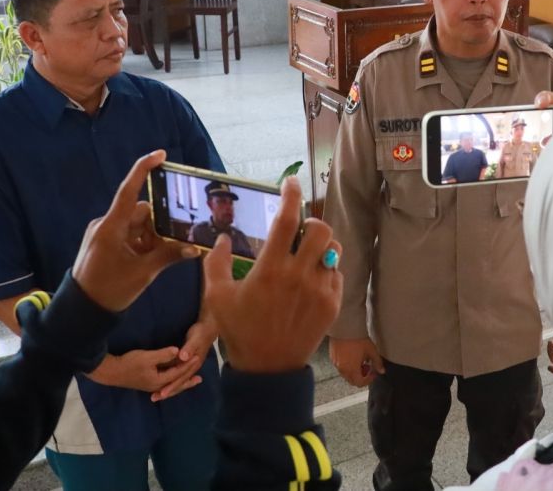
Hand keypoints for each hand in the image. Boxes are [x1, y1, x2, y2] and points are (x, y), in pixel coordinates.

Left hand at [71, 150, 199, 311]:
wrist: (81, 312)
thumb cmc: (108, 290)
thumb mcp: (142, 273)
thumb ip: (168, 256)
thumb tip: (193, 248)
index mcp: (111, 226)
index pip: (130, 190)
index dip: (144, 169)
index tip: (160, 155)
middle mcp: (107, 225)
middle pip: (142, 212)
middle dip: (160, 225)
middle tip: (175, 242)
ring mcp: (105, 234)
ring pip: (139, 226)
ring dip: (152, 238)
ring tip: (157, 259)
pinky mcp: (105, 243)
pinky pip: (131, 236)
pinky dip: (144, 244)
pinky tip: (149, 260)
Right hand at [89, 347, 202, 393]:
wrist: (111, 372)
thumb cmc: (129, 363)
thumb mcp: (147, 357)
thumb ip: (164, 355)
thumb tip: (178, 351)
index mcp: (159, 381)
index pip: (177, 372)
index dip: (188, 364)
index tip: (198, 357)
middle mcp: (157, 386)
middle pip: (176, 384)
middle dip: (188, 381)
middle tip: (200, 379)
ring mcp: (151, 386)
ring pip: (170, 385)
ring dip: (181, 382)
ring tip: (191, 380)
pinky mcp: (147, 383)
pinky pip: (165, 384)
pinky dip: (172, 381)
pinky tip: (173, 379)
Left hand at [151, 319, 216, 401]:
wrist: (208, 328)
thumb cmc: (201, 333)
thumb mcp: (195, 339)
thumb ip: (189, 348)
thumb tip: (183, 357)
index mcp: (194, 364)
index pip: (182, 378)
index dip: (172, 386)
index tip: (162, 393)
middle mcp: (192, 368)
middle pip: (179, 383)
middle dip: (168, 391)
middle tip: (154, 398)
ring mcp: (189, 367)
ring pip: (178, 381)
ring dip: (168, 388)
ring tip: (156, 395)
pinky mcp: (185, 363)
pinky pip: (177, 376)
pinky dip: (170, 381)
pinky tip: (162, 384)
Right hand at [203, 177, 342, 373]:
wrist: (268, 369)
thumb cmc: (239, 331)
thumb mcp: (217, 297)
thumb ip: (215, 263)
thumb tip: (223, 238)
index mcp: (270, 269)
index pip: (288, 219)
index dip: (291, 195)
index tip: (291, 182)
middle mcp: (299, 276)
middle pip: (320, 229)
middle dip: (311, 222)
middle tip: (300, 230)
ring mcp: (320, 290)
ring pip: (333, 250)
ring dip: (322, 245)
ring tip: (307, 254)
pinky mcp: (333, 304)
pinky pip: (337, 274)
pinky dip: (326, 271)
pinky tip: (310, 281)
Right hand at [329, 337, 384, 386]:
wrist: (345, 327)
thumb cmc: (358, 338)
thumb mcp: (371, 351)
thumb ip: (377, 362)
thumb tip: (381, 371)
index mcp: (352, 370)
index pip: (360, 383)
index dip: (368, 380)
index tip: (373, 373)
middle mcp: (342, 369)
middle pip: (352, 380)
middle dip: (361, 376)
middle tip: (367, 367)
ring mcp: (336, 363)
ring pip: (345, 374)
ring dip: (353, 371)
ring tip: (360, 359)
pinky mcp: (332, 357)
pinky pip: (340, 366)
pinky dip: (347, 365)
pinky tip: (352, 355)